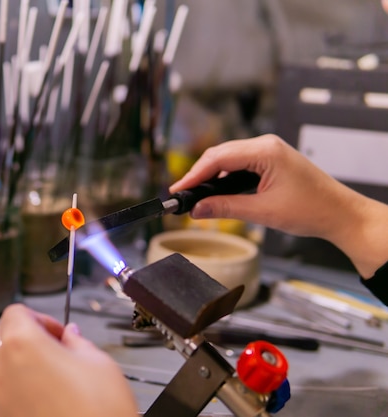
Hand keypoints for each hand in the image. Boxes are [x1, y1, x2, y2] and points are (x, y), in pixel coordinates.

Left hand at [0, 304, 138, 416]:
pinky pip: (2, 392)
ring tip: (52, 376)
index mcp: (23, 343)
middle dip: (24, 336)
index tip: (57, 331)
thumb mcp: (99, 364)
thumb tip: (71, 336)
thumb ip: (78, 341)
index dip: (41, 317)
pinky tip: (46, 398)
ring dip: (19, 363)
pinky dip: (17, 388)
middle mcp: (0, 367)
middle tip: (53, 348)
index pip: (16, 311)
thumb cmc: (96, 414)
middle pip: (0, 335)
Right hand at [169, 134, 387, 276]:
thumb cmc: (312, 209)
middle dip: (199, 174)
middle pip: (220, 154)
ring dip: (211, 175)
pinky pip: (239, 163)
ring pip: (228, 158)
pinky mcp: (270, 160)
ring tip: (195, 194)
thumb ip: (226, 208)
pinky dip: (224, 176)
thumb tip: (198, 209)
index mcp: (266, 151)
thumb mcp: (262, 212)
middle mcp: (266, 145)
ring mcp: (269, 151)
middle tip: (182, 194)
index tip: (179, 189)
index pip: (218, 158)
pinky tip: (216, 190)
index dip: (194, 174)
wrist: (340, 214)